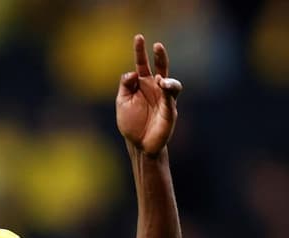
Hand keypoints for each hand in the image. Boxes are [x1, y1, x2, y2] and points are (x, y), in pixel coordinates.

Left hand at [117, 35, 181, 155]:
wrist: (139, 144)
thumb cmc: (131, 123)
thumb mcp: (122, 102)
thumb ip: (125, 86)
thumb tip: (132, 73)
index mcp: (142, 84)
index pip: (142, 64)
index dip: (140, 51)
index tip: (139, 37)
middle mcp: (155, 88)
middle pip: (160, 67)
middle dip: (159, 56)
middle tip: (157, 45)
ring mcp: (164, 98)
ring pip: (170, 82)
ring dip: (166, 79)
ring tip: (160, 80)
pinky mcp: (170, 109)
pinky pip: (171, 97)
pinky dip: (168, 91)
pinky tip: (164, 87)